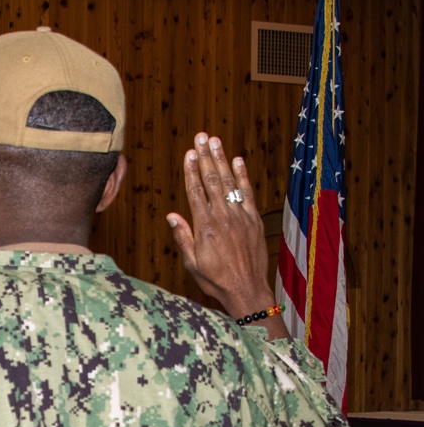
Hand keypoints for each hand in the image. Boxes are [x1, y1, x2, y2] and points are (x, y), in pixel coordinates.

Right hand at [166, 133, 274, 317]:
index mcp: (205, 227)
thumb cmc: (215, 279)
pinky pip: (247, 193)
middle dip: (205, 157)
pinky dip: (243, 176)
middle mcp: (223, 217)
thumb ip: (183, 237)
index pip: (195, 192)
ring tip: (215, 141)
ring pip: (229, 182)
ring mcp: (240, 217)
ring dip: (222, 160)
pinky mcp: (253, 220)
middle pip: (212, 180)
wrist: (246, 289)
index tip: (188, 153)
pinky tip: (238, 161)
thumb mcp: (192, 262)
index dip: (191, 171)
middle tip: (201, 137)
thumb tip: (172, 216)